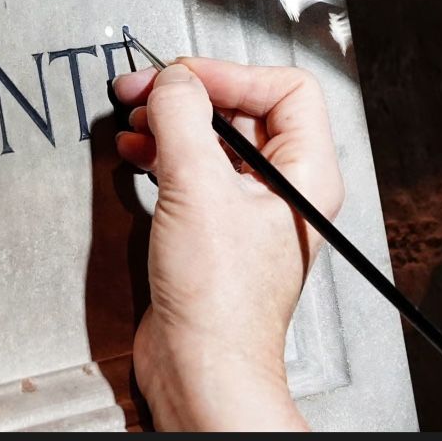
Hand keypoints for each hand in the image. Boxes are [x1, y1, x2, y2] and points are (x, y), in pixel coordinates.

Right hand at [112, 57, 344, 431]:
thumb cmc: (220, 302)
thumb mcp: (196, 190)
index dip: (231, 73)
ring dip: (172, 122)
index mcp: (307, 174)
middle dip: (191, 94)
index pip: (284, 89)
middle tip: (144, 89)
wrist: (201, 367)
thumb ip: (182, 120)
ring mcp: (248, 210)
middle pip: (244, 110)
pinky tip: (135, 150)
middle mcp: (284, 189)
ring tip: (135, 116)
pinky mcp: (214, 229)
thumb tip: (173, 80)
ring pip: (213, 140)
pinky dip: (163, 153)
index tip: (183, 75)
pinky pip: (193, 172)